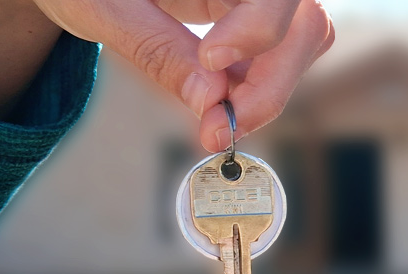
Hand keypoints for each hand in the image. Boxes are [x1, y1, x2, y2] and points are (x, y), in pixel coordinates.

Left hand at [32, 0, 334, 151]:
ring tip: (213, 123)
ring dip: (266, 90)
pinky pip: (276, 55)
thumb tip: (211, 101)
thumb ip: (158, 51)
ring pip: (302, 40)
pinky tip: (215, 106)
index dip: (257, 29)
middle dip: (271, 81)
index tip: (211, 61)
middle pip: (303, 21)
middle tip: (219, 128)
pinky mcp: (247, 17)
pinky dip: (253, 89)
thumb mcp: (103, 11)